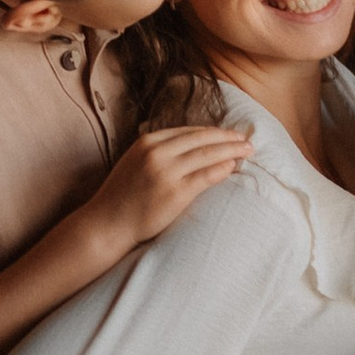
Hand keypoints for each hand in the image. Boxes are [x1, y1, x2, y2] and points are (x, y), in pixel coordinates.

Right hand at [93, 126, 246, 256]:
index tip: (229, 133)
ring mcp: (167, 172)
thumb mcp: (135, 163)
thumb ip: (158, 152)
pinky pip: (206, 176)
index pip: (189, 131)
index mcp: (148, 142)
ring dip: (231, 150)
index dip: (212, 131)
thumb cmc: (122, 197)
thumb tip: (189, 148)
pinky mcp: (175, 192)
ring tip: (247, 151)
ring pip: (208, 154)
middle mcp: (158, 152)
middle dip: (228, 137)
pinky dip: (222, 169)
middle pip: (202, 139)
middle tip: (247, 139)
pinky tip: (233, 167)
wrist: (107, 223)